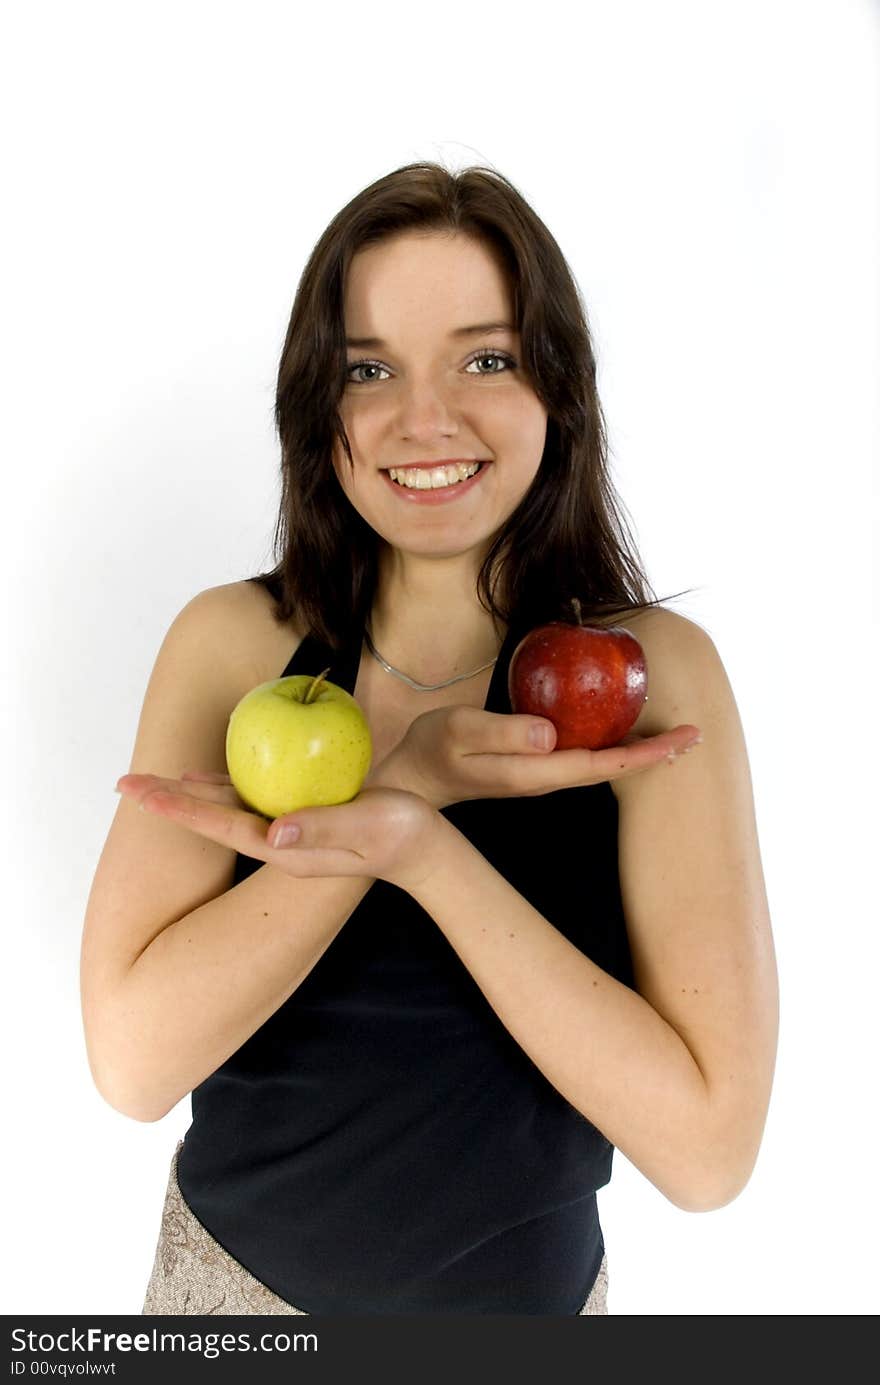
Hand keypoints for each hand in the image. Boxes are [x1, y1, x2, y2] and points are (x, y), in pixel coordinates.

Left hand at [114, 770, 443, 891]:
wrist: (425, 849)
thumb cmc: (401, 833)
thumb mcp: (367, 827)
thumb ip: (322, 828)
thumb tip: (272, 834)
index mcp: (286, 848)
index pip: (219, 825)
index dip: (176, 808)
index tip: (138, 793)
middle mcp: (279, 842)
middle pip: (212, 818)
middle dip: (168, 801)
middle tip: (125, 782)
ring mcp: (290, 832)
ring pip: (229, 809)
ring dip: (192, 796)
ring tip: (159, 783)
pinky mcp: (304, 817)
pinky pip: (255, 799)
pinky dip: (229, 785)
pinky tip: (216, 774)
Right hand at [365, 705, 701, 809]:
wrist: (412, 779)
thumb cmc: (431, 750)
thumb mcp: (457, 732)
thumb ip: (501, 733)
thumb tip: (551, 733)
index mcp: (535, 772)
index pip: (602, 765)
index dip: (646, 754)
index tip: (683, 739)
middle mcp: (546, 778)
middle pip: (613, 768)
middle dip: (656, 754)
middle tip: (697, 733)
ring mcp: (542, 775)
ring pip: (602, 764)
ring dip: (638, 751)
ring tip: (674, 734)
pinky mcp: (535, 767)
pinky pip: (584, 756)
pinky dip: (612, 745)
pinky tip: (622, 730)